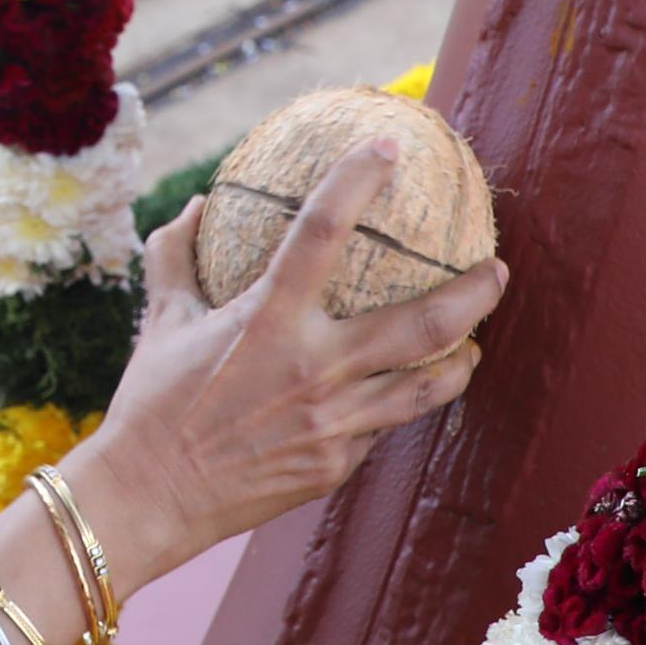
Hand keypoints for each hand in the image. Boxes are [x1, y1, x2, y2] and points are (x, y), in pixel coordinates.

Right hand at [70, 142, 507, 590]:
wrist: (148, 497)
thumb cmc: (149, 404)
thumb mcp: (160, 319)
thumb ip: (177, 255)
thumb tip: (197, 205)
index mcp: (267, 319)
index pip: (323, 229)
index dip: (358, 179)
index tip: (387, 147)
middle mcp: (313, 367)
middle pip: (423, 323)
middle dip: (475, 293)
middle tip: (497, 270)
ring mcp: (334, 421)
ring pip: (428, 386)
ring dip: (462, 359)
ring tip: (475, 343)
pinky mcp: (338, 463)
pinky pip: (384, 426)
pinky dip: (397, 404)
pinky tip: (404, 393)